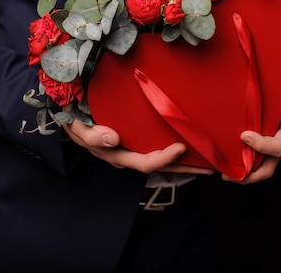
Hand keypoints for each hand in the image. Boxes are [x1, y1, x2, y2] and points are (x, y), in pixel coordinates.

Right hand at [63, 114, 213, 174]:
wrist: (70, 113)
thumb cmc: (73, 119)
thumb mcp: (77, 126)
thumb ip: (93, 135)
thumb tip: (114, 139)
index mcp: (115, 154)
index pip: (143, 162)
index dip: (163, 158)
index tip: (181, 147)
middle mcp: (127, 155)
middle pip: (160, 166)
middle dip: (184, 168)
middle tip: (210, 166)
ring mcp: (131, 149)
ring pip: (160, 159)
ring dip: (183, 163)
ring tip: (206, 161)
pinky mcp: (134, 141)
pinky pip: (155, 148)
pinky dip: (173, 150)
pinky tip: (189, 145)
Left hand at [224, 62, 280, 183]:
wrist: (277, 69)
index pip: (279, 146)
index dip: (263, 147)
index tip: (243, 136)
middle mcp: (275, 135)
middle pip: (269, 165)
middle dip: (252, 174)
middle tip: (228, 174)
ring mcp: (263, 136)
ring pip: (256, 165)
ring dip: (242, 173)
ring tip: (222, 173)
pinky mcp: (250, 132)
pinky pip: (244, 153)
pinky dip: (234, 160)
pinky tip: (218, 160)